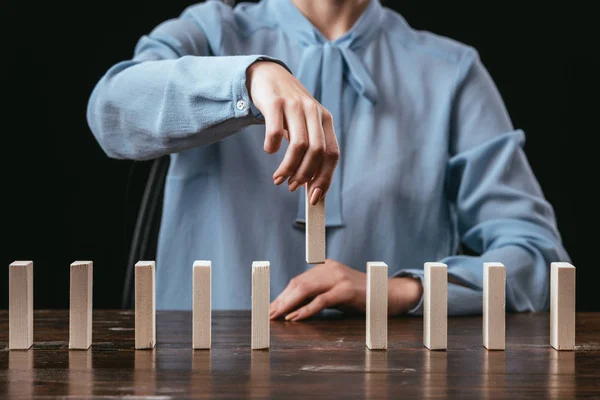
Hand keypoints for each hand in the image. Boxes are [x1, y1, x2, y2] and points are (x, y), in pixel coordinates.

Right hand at [247, 61, 339, 204]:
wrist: (267, 75)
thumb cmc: (288, 108)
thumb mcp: (304, 125)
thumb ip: (310, 150)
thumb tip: (312, 185)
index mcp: (325, 120)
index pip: (332, 154)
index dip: (325, 178)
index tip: (314, 198)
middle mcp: (313, 111)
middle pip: (317, 152)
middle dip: (305, 175)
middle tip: (292, 187)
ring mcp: (295, 105)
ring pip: (299, 145)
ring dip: (288, 168)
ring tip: (278, 178)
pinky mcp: (275, 102)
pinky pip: (275, 131)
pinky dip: (272, 147)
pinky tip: (269, 151)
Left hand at [269, 259, 422, 320]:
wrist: (390, 295)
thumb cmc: (363, 297)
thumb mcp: (337, 293)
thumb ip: (319, 294)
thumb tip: (294, 307)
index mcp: (327, 267)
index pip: (299, 280)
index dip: (283, 295)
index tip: (270, 308)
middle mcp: (331, 268)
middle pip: (298, 283)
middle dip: (281, 300)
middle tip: (269, 314)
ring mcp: (339, 278)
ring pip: (305, 289)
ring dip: (288, 304)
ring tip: (276, 317)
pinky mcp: (347, 290)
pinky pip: (321, 300)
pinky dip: (305, 310)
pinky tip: (294, 317)